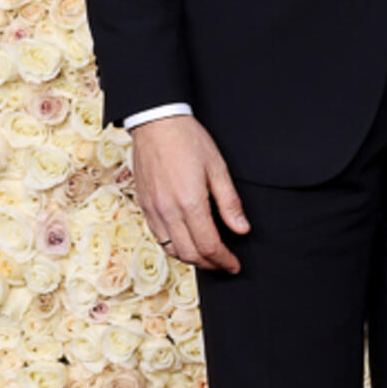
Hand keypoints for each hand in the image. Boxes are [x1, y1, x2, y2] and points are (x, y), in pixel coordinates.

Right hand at [130, 115, 249, 273]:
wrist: (156, 123)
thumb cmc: (189, 141)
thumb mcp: (218, 168)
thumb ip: (230, 203)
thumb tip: (241, 229)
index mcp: (190, 203)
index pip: (209, 245)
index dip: (224, 260)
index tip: (234, 264)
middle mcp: (168, 211)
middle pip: (190, 254)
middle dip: (210, 264)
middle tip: (224, 264)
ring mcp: (153, 210)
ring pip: (171, 249)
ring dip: (191, 258)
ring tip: (208, 256)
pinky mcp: (144, 205)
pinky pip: (158, 236)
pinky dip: (174, 246)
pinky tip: (186, 241)